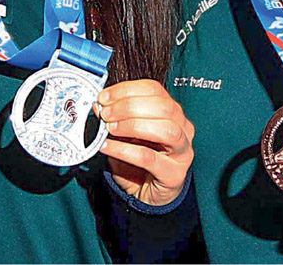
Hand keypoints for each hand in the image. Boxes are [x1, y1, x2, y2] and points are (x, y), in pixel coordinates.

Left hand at [97, 79, 194, 205]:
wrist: (147, 193)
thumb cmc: (138, 160)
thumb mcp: (126, 134)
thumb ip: (115, 117)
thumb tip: (98, 105)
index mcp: (172, 112)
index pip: (154, 90)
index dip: (127, 90)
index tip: (104, 97)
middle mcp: (183, 128)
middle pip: (163, 107)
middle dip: (129, 106)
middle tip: (106, 114)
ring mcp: (182, 152)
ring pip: (165, 130)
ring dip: (132, 125)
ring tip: (109, 129)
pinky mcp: (174, 174)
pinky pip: (149, 158)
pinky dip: (124, 150)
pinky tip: (108, 147)